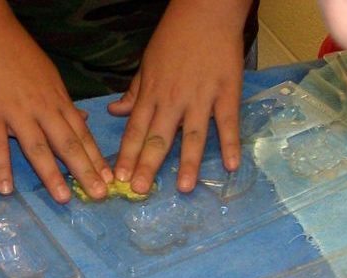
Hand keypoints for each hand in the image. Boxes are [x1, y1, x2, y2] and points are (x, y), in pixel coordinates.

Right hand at [0, 0, 111, 202]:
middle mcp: (43, 110)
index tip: (110, 178)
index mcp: (58, 102)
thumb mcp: (51, 77)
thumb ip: (66, 103)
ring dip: (52, 175)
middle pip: (67, 144)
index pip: (82, 134)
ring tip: (64, 198)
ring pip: (38, 148)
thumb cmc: (20, 56)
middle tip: (100, 195)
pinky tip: (6, 189)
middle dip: (85, 171)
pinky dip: (1, 168)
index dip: (97, 157)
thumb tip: (84, 117)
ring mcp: (16, 114)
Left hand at [108, 0, 251, 193]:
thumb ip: (133, 92)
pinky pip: (228, 122)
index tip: (119, 178)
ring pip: (192, 135)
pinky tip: (232, 165)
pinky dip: (230, 143)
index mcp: (152, 93)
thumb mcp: (146, 64)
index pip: (135, 129)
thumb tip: (114, 112)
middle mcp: (173, 100)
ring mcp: (201, 97)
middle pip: (158, 137)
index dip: (127, 155)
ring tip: (183, 187)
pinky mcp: (227, 92)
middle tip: (141, 191)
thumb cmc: (173, 38)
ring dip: (187, 162)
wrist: (206, 11)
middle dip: (147, 166)